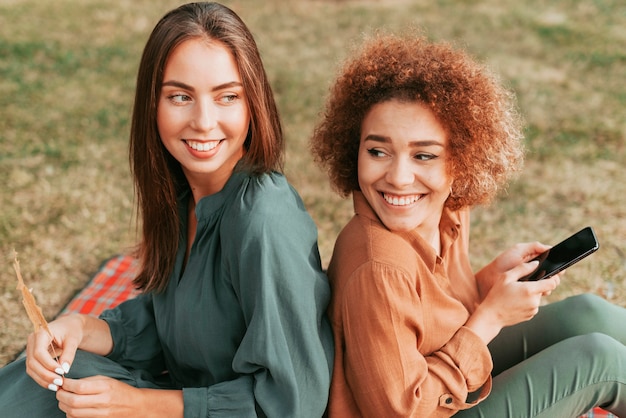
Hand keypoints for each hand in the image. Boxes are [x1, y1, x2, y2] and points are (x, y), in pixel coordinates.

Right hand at [25, 314, 84, 390]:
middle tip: (59, 382)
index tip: (61, 372)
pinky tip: (52, 384)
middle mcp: (32, 341)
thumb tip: (64, 371)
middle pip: (33, 362)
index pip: (39, 352)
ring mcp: (30, 349)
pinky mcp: (32, 357)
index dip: (48, 364)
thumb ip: (68, 354)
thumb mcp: (73, 340)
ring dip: (42, 379)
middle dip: (45, 375)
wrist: (69, 327)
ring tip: (56, 386)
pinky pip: (33, 370)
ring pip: (31, 368)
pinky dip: (42, 378)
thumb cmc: (72, 331)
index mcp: (41, 333)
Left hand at [57, 377, 183, 417]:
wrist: (136, 406)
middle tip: (59, 391)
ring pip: (72, 412)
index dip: (66, 384)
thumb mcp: (107, 380)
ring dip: (63, 405)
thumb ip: (89, 381)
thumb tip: (68, 383)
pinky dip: (70, 414)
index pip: (79, 387)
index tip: (62, 381)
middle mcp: (103, 401)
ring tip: (64, 399)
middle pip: (73, 401)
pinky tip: (71, 408)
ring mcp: (100, 414)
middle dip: (60, 396)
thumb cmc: (120, 390)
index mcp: (105, 387)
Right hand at [467, 248, 560, 343]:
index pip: (552, 283)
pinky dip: (527, 302)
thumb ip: (522, 268)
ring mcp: (533, 310)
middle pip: (544, 290)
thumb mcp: (506, 277)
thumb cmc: (496, 295)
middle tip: (521, 284)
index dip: (552, 277)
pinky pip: (532, 306)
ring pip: (537, 298)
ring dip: (530, 294)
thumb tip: (536, 263)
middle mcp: (535, 301)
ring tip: (515, 294)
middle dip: (536, 285)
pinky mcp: (530, 316)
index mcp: (530, 290)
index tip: (549, 274)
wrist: (491, 316)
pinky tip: (515, 301)